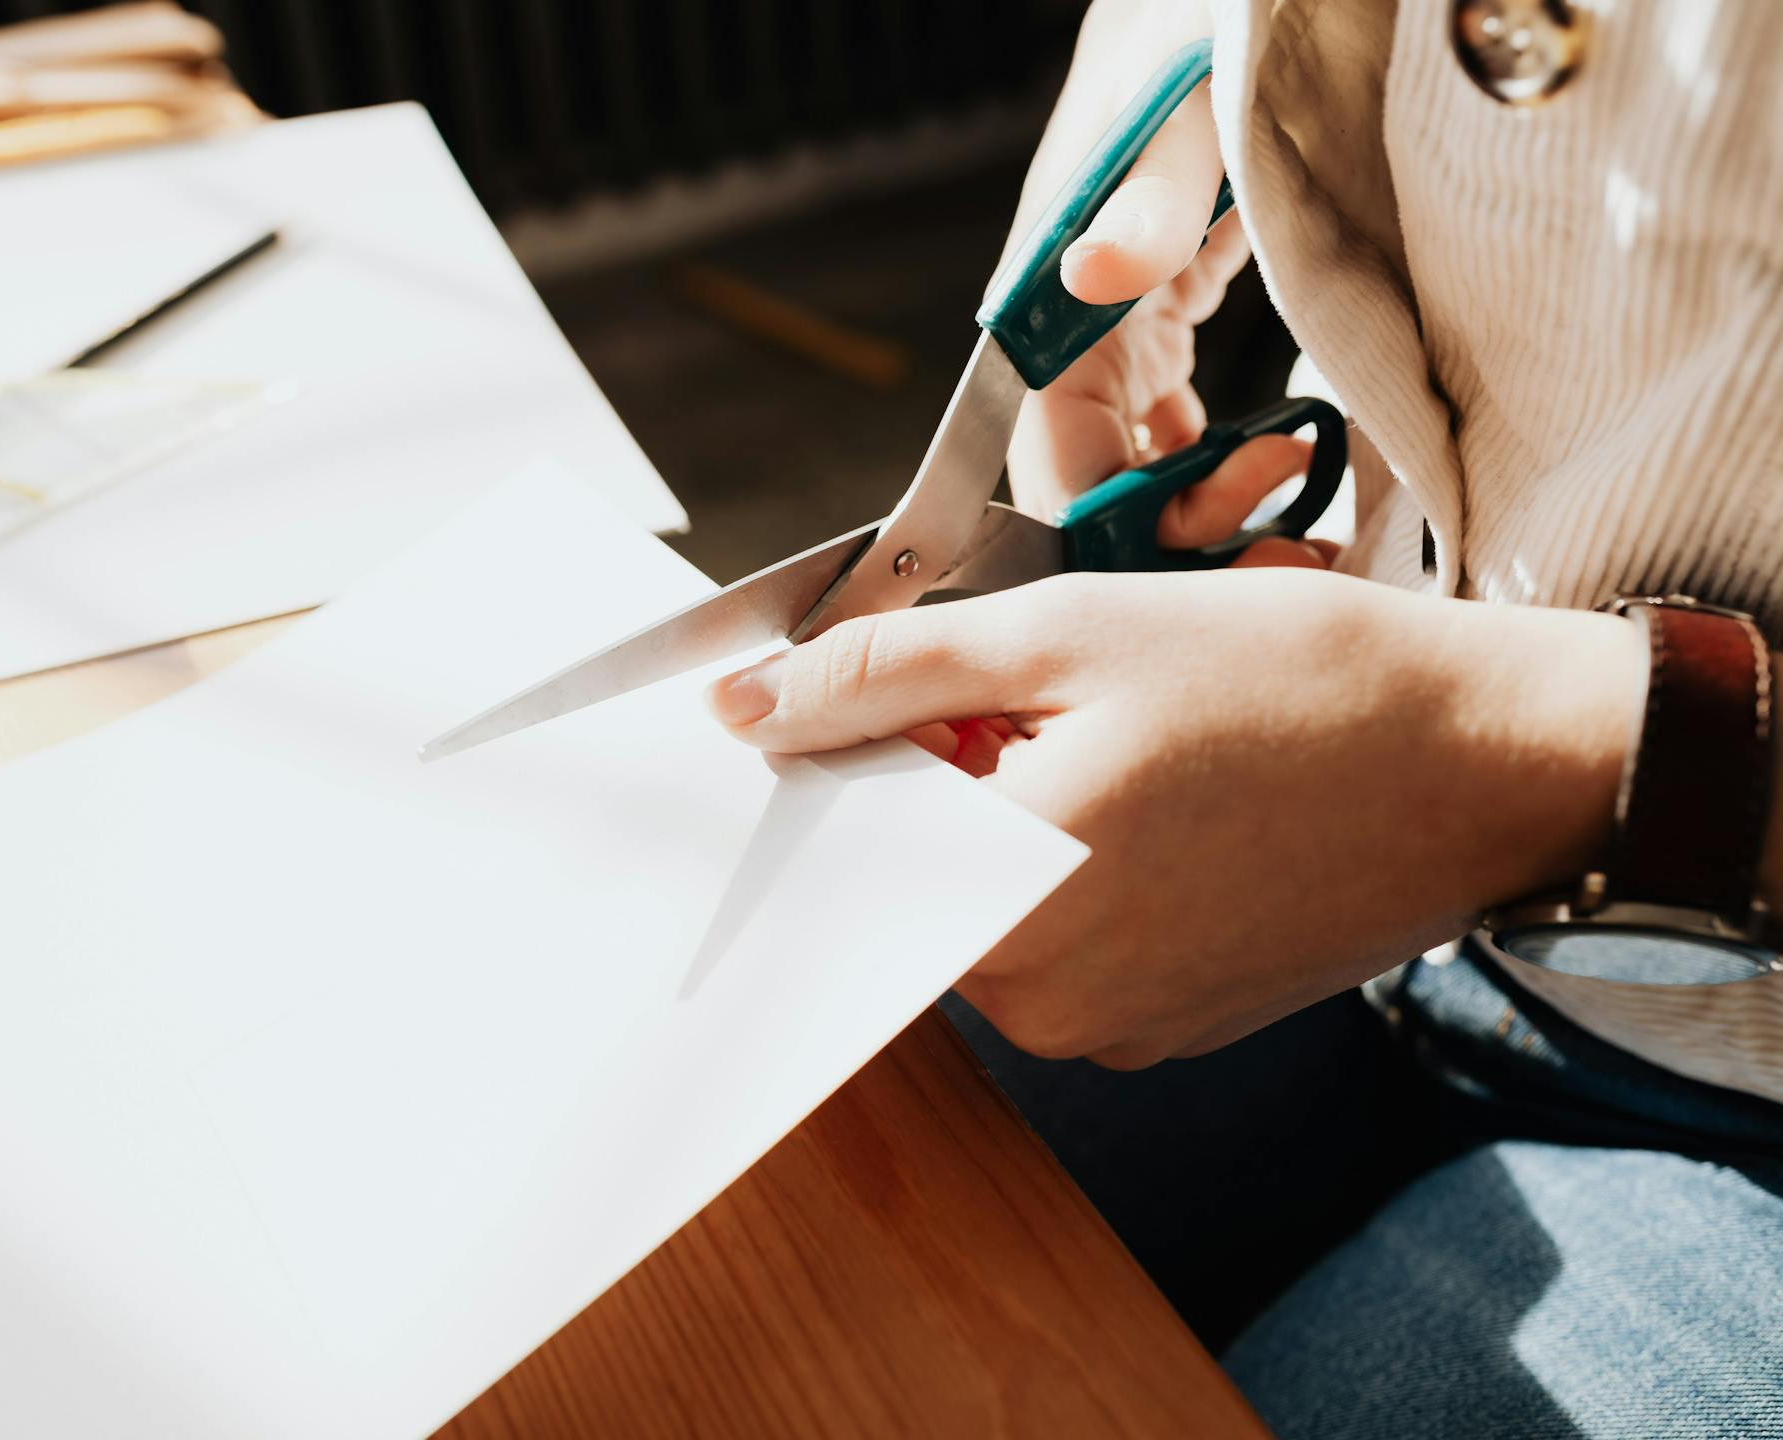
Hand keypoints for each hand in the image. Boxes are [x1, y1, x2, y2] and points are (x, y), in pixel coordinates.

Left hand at [707, 570, 1646, 1066]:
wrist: (1488, 762)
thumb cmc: (1295, 682)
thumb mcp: (1068, 633)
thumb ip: (887, 673)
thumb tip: (747, 708)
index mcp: (1009, 899)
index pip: (850, 840)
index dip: (854, 757)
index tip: (875, 707)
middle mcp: (1048, 1001)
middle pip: (917, 881)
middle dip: (942, 784)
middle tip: (1042, 703)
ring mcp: (1113, 1029)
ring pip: (992, 914)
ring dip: (1014, 826)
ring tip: (1124, 749)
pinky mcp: (1169, 1031)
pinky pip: (1069, 950)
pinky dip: (1079, 875)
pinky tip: (1164, 807)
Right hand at [1007, 0, 1331, 568]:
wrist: (1208, 3)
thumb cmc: (1190, 45)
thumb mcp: (1181, 122)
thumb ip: (1143, 205)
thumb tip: (1094, 277)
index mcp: (1051, 314)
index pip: (1058, 470)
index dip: (1126, 531)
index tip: (1225, 538)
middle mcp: (1068, 343)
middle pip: (1098, 495)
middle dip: (1180, 545)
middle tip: (1286, 557)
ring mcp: (1109, 340)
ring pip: (1131, 477)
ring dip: (1203, 520)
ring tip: (1295, 531)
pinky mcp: (1149, 330)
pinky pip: (1163, 436)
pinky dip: (1213, 472)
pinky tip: (1270, 467)